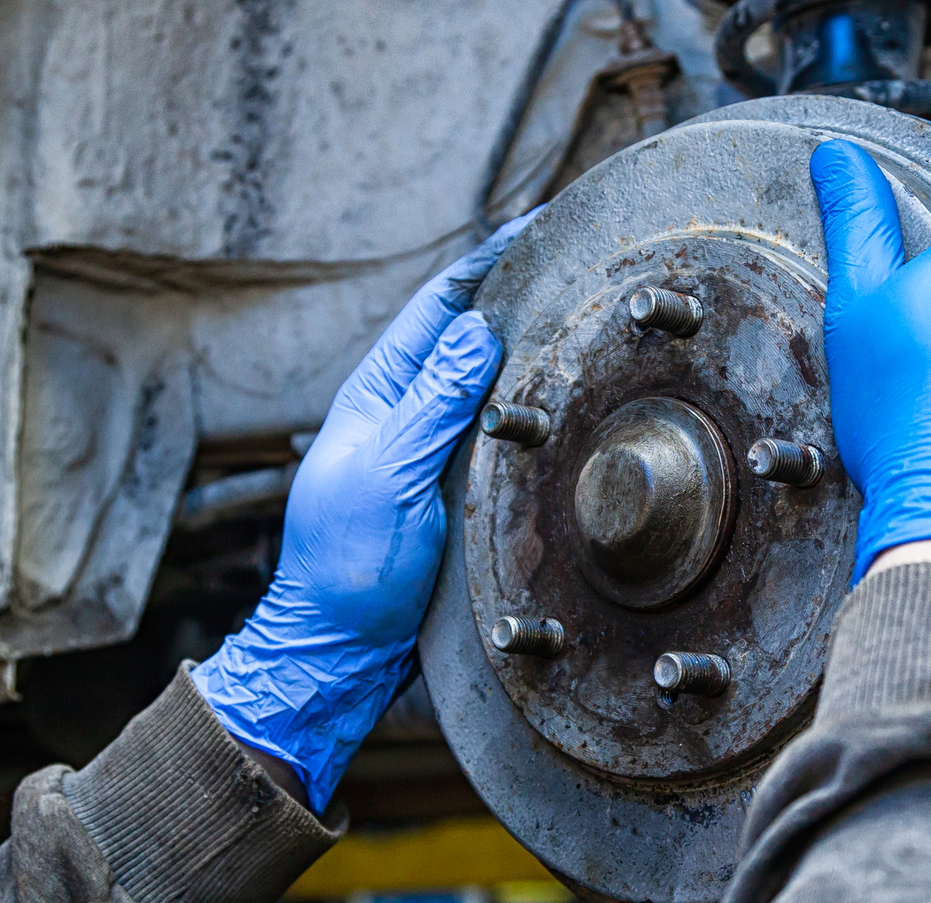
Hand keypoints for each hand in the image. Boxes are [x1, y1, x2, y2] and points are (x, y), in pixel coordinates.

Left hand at [191, 212, 537, 810]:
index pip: (439, 308)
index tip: (537, 225)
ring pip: (492, 386)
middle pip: (469, 337)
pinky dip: (534, 410)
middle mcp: (406, 413)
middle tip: (581, 258)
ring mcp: (431, 452)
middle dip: (519, 293)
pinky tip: (572, 404)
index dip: (487, 262)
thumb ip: (432, 404)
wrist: (341, 650)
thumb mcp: (390, 476)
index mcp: (378, 395)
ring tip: (590, 316)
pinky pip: (499, 435)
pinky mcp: (454, 493)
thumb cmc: (349, 567)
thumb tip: (475, 330)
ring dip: (533, 350)